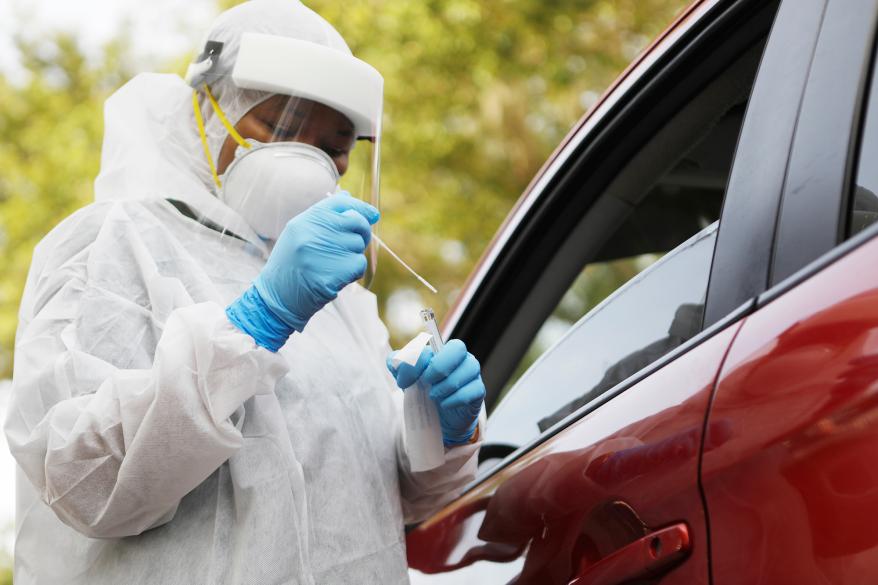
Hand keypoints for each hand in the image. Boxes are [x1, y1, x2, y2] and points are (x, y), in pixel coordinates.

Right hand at [227, 192, 378, 350]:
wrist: (278, 298)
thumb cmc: (291, 265)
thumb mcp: (299, 234)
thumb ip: (323, 217)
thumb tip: (348, 196)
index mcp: (304, 221)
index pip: (340, 203)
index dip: (360, 207)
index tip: (373, 214)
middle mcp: (313, 233)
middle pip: (356, 222)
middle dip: (362, 232)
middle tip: (355, 244)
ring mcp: (323, 253)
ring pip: (359, 245)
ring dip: (354, 255)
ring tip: (334, 265)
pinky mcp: (333, 273)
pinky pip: (359, 264)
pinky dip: (354, 271)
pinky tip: (337, 277)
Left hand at [387, 339, 484, 445]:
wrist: (437, 418)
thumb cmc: (423, 391)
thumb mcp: (405, 377)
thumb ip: (397, 364)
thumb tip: (400, 361)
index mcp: (441, 350)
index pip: (434, 343)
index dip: (417, 361)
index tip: (405, 380)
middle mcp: (459, 358)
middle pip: (458, 347)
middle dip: (439, 366)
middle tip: (427, 382)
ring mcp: (472, 373)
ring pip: (469, 369)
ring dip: (446, 385)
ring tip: (434, 396)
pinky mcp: (478, 391)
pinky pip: (473, 390)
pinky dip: (455, 399)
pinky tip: (444, 405)